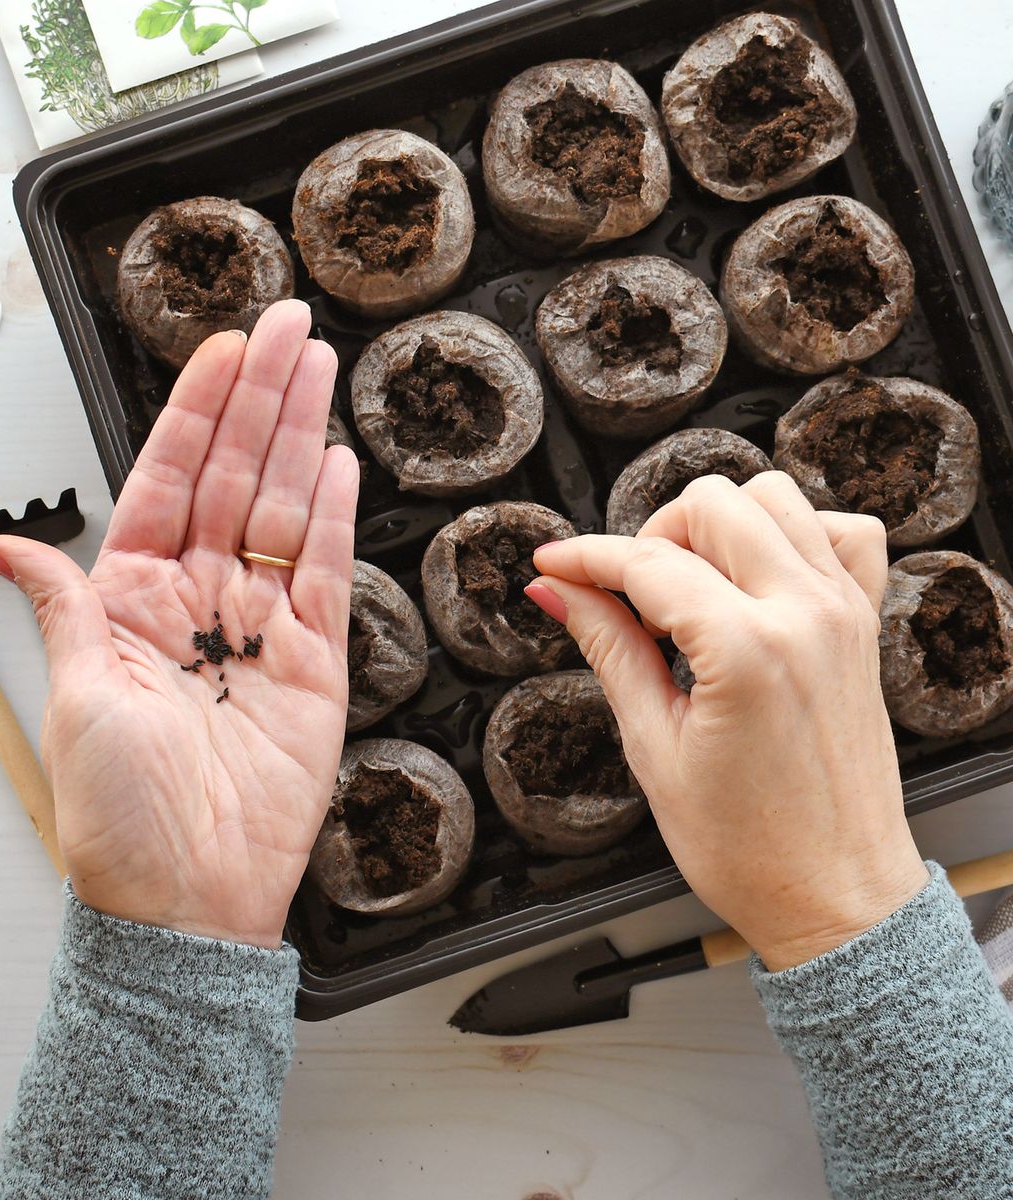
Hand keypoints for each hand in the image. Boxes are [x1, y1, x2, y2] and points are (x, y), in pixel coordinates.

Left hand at [0, 300, 358, 947]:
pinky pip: (323, 572)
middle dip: (260, 399)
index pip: (166, 479)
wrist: (189, 896)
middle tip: (288, 329)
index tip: (224, 352)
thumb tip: (3, 548)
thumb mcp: (75, 699)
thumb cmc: (121, 817)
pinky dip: (333, 514)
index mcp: (131, 600)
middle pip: (232, 477)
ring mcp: (260, 627)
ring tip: (319, 367)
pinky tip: (339, 461)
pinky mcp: (314, 660)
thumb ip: (62, 607)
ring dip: (301, 436)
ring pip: (282, 508)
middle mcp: (197, 602)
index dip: (196, 412)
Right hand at [529, 471, 927, 969]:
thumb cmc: (749, 848)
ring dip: (717, 526)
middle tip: (625, 597)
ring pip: (775, 497)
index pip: (646, 563)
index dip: (584, 558)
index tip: (552, 565)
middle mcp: (806, 615)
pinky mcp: (863, 626)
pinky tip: (755, 577)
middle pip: (713, 505)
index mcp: (747, 651)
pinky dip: (793, 532)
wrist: (836, 897)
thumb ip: (607, 648)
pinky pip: (841, 533)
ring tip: (687, 586)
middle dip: (651, 536)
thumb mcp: (654, 747)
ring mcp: (844, 614)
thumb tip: (557, 592)